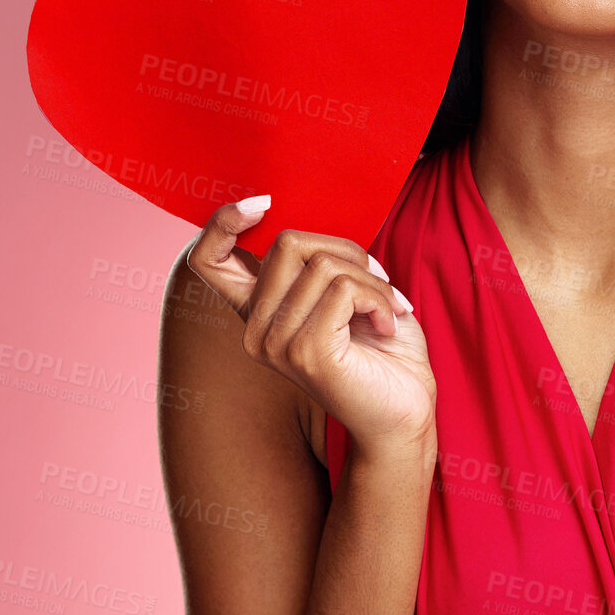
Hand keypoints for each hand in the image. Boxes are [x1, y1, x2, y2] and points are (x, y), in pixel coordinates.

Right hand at [184, 195, 435, 456]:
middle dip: (346, 250)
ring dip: (372, 280)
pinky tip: (388, 324)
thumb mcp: (345, 292)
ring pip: (323, 264)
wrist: (407, 412)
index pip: (207, 260)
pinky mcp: (306, 352)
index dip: (222, 222)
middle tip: (378, 281)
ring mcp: (276, 344)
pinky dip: (380, 297)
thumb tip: (309, 218)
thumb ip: (317, 262)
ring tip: (388, 308)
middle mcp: (256, 331)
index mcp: (258, 314)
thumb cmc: (383, 350)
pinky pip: (343, 289)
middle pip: (288, 243)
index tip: (261, 202)